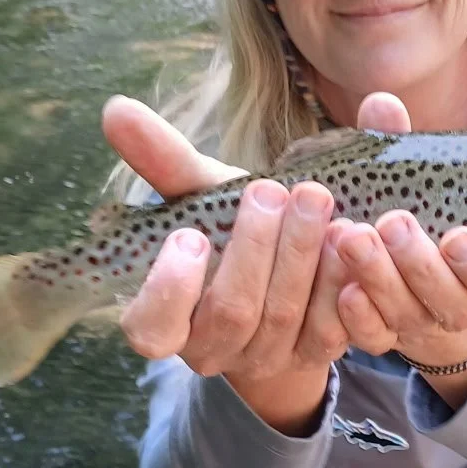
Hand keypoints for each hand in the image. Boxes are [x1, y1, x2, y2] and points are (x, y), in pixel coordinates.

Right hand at [102, 95, 348, 432]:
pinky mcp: (314, 354)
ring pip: (282, 317)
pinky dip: (339, 280)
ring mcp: (265, 359)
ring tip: (315, 198)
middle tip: (272, 190)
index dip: (170, 288)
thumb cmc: (229, 229)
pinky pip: (329, 328)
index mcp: (167, 320)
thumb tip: (116, 108)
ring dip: (300, 255)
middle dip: (254, 248)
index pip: (152, 327)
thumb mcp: (201, 197)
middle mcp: (212, 350)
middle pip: (231, 311)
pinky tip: (350, 234)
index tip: (190, 235)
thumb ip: (162, 159)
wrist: (288, 272)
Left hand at [331, 95, 466, 398]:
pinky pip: (375, 339)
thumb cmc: (425, 210)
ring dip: (382, 281)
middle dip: (422, 267)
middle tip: (393, 224)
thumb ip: (406, 146)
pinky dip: (359, 317)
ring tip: (353, 238)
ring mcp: (425, 324)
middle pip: (457, 305)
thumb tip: (381, 103)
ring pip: (413, 318)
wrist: (400, 265)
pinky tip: (343, 288)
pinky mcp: (385, 336)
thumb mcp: (422, 178)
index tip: (457, 237)